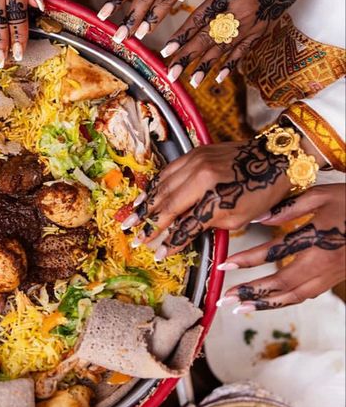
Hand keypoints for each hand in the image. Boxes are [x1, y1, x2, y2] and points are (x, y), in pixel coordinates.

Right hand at [121, 135, 292, 256]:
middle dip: (149, 224)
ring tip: (131, 218)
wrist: (275, 158)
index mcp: (214, 197)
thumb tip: (182, 231)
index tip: (157, 253)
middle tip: (134, 238)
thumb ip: (207, 225)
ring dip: (146, 205)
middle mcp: (200, 177)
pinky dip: (154, 185)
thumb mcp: (237, 219)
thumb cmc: (261, 193)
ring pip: (162, 186)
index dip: (170, 241)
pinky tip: (146, 196)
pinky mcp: (194, 153)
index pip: (185, 225)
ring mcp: (195, 162)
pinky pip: (168, 171)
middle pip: (167, 205)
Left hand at [159, 0, 330, 85]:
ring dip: (206, 66)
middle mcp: (239, 13)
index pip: (199, 20)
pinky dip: (231, 65)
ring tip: (191, 81)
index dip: (182, 37)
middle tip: (172, 73)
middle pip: (208, 39)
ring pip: (224, 49)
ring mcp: (252, 24)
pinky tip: (219, 78)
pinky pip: (244, 51)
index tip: (166, 50)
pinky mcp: (262, 29)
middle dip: (188, 58)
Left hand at [218, 185, 345, 309]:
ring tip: (240, 307)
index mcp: (318, 238)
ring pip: (294, 296)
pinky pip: (306, 295)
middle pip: (282, 283)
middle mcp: (324, 262)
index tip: (224, 265)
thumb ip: (288, 207)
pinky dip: (285, 301)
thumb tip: (257, 218)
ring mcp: (331, 274)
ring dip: (265, 303)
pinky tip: (268, 302)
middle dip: (250, 291)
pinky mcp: (334, 279)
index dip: (246, 260)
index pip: (274, 252)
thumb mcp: (321, 195)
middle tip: (225, 298)